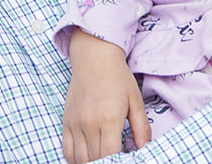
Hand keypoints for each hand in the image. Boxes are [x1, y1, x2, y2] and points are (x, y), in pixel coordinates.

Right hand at [62, 31, 150, 163]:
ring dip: (91, 163)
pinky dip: (75, 160)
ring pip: (80, 159)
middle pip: (95, 160)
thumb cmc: (118, 78)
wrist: (94, 58)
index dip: (118, 162)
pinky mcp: (67, 122)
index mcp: (110, 119)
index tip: (124, 160)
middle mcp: (90, 124)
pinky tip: (87, 159)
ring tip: (103, 160)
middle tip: (115, 159)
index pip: (111, 155)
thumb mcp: (136, 100)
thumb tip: (145, 149)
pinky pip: (67, 151)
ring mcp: (76, 124)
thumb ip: (142, 128)